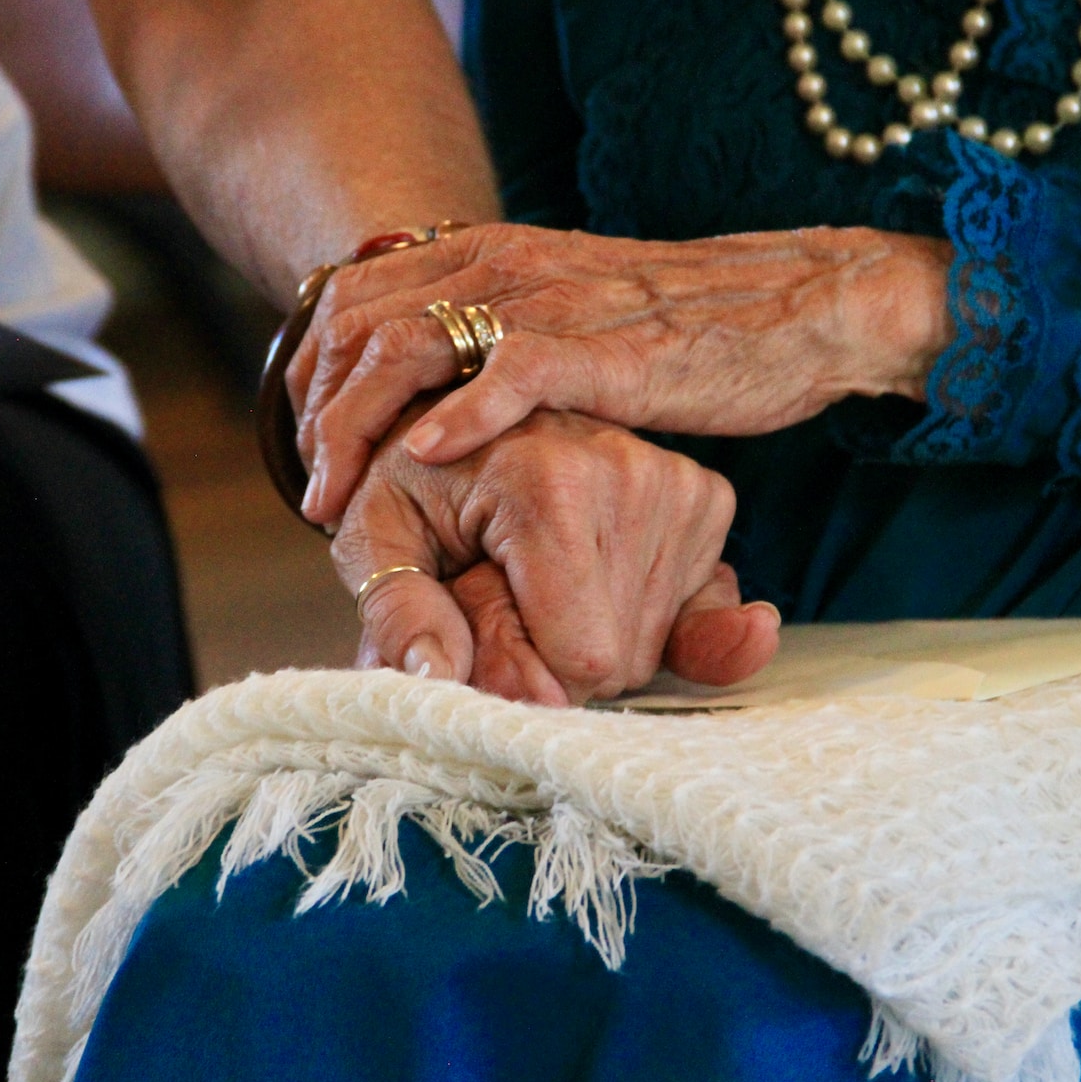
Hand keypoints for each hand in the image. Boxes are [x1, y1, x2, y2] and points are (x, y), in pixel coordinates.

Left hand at [293, 223, 952, 522]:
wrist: (800, 304)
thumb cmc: (690, 326)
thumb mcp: (572, 314)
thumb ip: (503, 334)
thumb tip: (439, 393)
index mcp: (490, 252)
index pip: (351, 296)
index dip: (309, 374)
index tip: (304, 445)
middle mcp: (505, 263)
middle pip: (357, 324)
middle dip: (315, 413)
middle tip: (311, 490)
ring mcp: (550, 300)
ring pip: (407, 346)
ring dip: (357, 427)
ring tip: (339, 499)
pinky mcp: (604, 347)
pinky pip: (509, 371)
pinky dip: (456, 415)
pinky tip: (424, 458)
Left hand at [331, 408, 780, 705]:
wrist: (465, 404)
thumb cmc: (413, 479)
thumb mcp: (374, 538)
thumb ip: (399, 611)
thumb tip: (439, 676)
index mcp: (549, 480)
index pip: (584, 657)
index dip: (527, 673)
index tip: (481, 623)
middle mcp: (630, 470)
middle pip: (620, 657)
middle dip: (556, 655)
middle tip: (504, 593)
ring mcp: (679, 481)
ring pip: (653, 643)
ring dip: (592, 633)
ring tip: (539, 574)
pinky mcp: (706, 496)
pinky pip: (692, 613)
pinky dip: (638, 614)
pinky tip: (590, 579)